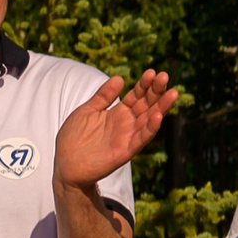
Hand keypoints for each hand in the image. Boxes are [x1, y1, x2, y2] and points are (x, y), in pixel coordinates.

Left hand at [55, 70, 177, 190]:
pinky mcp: (125, 151)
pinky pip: (141, 139)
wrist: (66, 165)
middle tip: (165, 76)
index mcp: (118, 112)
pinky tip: (158, 116)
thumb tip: (120, 78)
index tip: (151, 72)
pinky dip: (150, 128)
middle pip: (146, 105)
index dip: (144, 84)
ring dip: (161, 107)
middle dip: (156, 91)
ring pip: (149, 120)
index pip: (136, 95)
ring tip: (172, 93)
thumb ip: (103, 96)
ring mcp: (127, 137)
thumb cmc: (74, 138)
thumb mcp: (87, 111)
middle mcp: (127, 123)